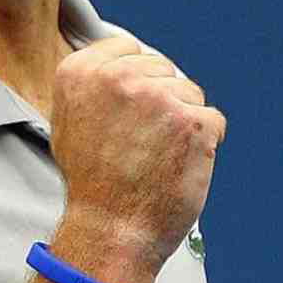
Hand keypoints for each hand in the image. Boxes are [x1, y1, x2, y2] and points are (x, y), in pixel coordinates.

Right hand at [50, 36, 225, 266]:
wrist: (110, 232)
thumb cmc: (92, 184)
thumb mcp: (70, 121)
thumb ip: (94, 84)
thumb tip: (125, 60)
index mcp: (82, 72)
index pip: (129, 50)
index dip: (135, 83)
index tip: (126, 116)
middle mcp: (119, 78)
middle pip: (163, 70)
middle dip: (161, 102)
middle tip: (140, 144)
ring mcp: (158, 98)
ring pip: (191, 93)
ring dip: (183, 123)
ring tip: (156, 158)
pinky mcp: (193, 122)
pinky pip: (213, 120)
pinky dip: (205, 145)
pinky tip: (179, 166)